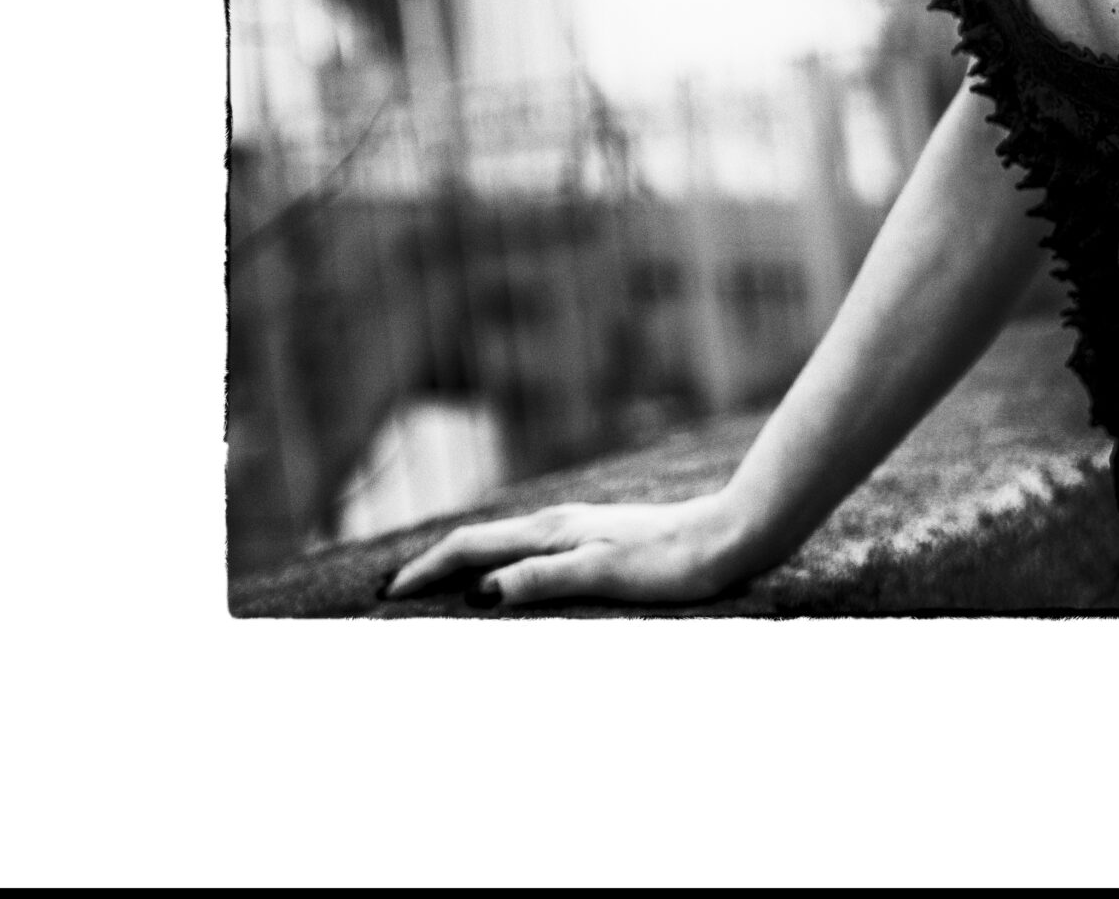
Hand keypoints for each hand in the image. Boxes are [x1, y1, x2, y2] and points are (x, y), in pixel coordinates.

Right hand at [380, 491, 765, 610]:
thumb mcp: (606, 575)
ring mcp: (579, 529)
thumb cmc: (672, 562)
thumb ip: (545, 578)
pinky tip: (508, 581)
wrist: (729, 538)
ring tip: (436, 588)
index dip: (428, 569)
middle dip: (434, 564)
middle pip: (480, 540)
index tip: (389, 594)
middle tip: (394, 592)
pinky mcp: (597, 540)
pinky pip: (529, 553)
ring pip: (504, 544)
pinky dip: (499, 565)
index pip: (472, 546)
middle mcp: (560, 524)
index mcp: (554, 531)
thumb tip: (482, 589)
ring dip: (464, 563)